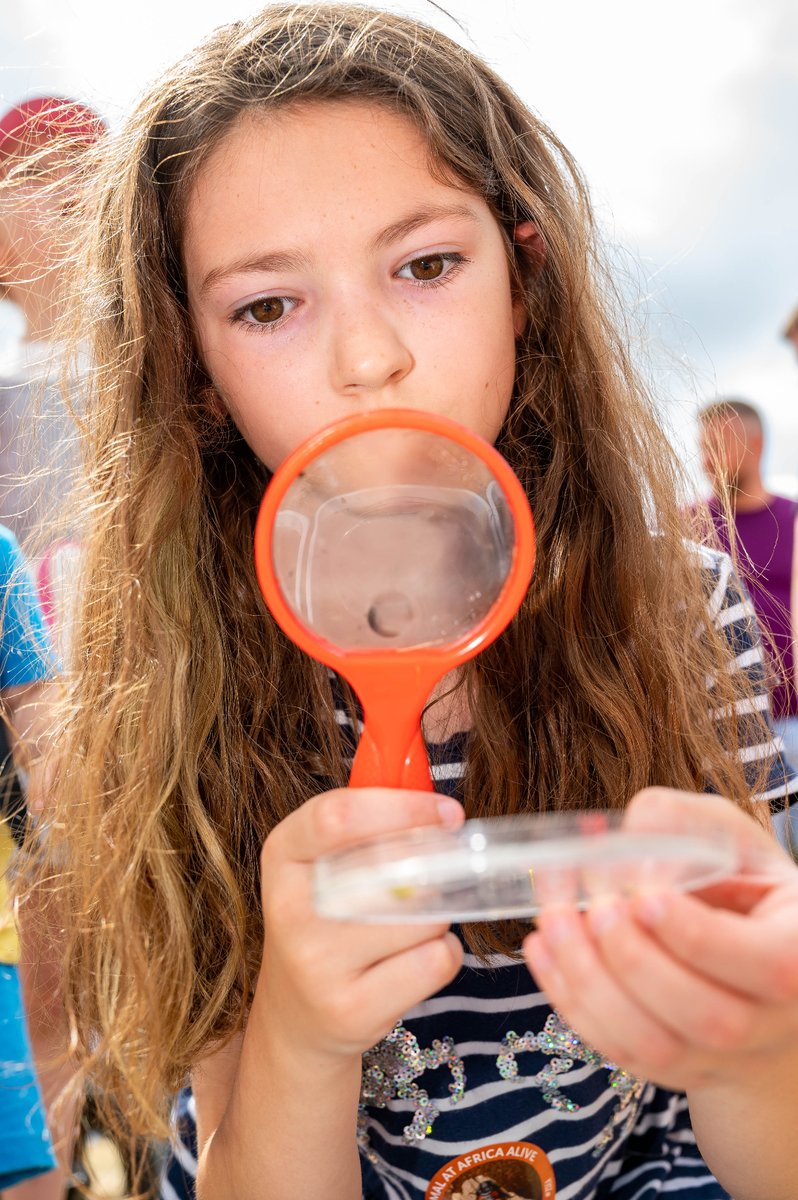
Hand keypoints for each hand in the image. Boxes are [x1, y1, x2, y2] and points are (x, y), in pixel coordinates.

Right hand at [257, 786, 464, 1060]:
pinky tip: (414, 960)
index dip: (404, 808)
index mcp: (283, 853)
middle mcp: (290, 908)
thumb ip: (370, 827)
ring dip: (438, 917)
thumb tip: (440, 808)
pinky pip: (436, 962)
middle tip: (439, 873)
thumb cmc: (327, 921)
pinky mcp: (351, 1009)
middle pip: (394, 868)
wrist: (298, 1016)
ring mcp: (317, 964)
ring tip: (410, 927)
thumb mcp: (325, 863)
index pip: (340, 815)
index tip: (447, 813)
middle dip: (433, 868)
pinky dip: (443, 954)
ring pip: (425, 917)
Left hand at [523, 788, 797, 1090]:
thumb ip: (688, 823)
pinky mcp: (672, 1068)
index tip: (645, 895)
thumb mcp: (731, 843)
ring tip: (555, 920)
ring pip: (654, 1045)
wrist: (743, 967)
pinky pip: (618, 1050)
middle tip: (596, 907)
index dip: (698, 936)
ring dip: (591, 981)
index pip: (767, 964)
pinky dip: (571, 999)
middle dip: (636, 960)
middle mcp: (770, 1021)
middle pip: (707, 1017)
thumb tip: (634, 827)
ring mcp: (721, 1057)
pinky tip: (543, 947)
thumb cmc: (739, 889)